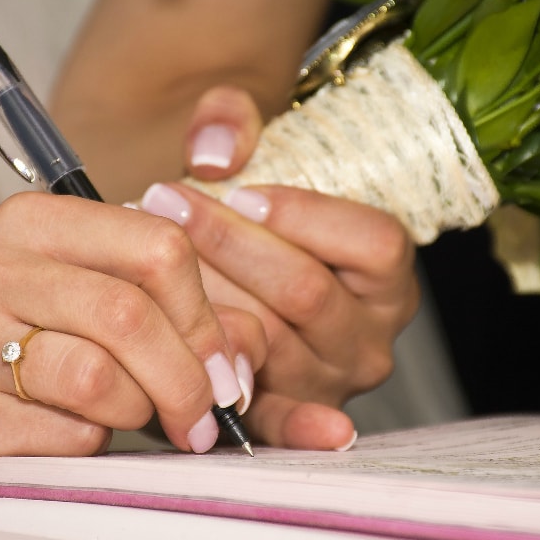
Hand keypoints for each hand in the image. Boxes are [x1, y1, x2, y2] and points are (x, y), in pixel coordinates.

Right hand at [0, 192, 264, 509]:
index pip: (157, 247)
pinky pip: (62, 437)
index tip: (224, 366)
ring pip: (97, 379)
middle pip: (129, 315)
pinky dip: (90, 446)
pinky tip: (72, 433)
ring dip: (136, 412)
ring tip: (130, 416)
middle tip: (201, 417)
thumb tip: (245, 353)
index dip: (206, 316)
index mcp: (35, 220)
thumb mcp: (100, 297)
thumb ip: (181, 311)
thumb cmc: (29, 338)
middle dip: (185, 378)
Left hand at [141, 88, 420, 449]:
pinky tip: (219, 400)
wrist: (237, 267)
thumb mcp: (255, 149)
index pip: (372, 242)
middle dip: (228, 244)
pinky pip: (272, 420)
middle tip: (164, 202)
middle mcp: (371, 333)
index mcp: (387, 271)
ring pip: (265, 337)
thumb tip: (211, 150)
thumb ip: (233, 119)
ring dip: (203, 296)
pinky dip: (246, 411)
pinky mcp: (288, 413)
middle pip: (306, 289)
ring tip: (152, 256)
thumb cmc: (254, 212)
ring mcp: (330, 379)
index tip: (238, 190)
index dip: (305, 215)